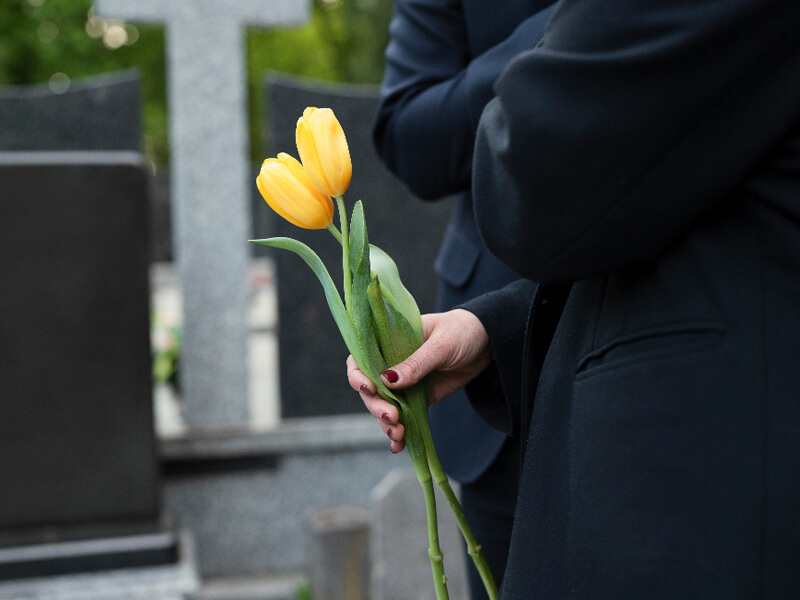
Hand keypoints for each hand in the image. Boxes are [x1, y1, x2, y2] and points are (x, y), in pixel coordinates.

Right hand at [346, 308, 491, 452]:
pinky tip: (399, 446)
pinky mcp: (420, 399)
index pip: (361, 359)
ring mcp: (405, 383)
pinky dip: (400, 432)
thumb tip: (386, 380)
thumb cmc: (463, 331)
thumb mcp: (440, 345)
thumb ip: (416, 363)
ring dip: (386, 424)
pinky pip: (404, 416)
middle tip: (392, 417)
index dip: (358, 376)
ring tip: (398, 435)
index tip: (369, 389)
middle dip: (376, 406)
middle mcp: (392, 363)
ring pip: (385, 407)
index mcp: (390, 341)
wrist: (490, 342)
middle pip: (371, 389)